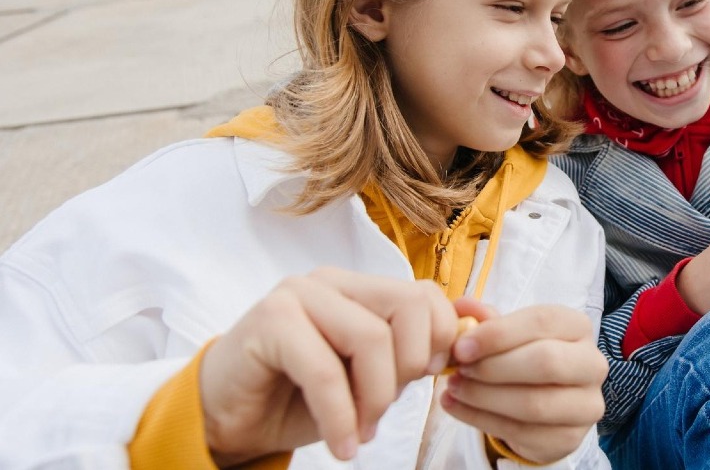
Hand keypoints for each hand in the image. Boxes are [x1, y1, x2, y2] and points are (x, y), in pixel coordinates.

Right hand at [199, 267, 458, 466]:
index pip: (426, 295)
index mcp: (360, 288)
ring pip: (371, 338)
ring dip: (374, 398)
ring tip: (360, 431)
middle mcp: (332, 281)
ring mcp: (298, 294)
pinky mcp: (269, 320)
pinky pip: (325, 371)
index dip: (440, 341)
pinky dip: (340, 416)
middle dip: (410, 369)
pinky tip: (343, 444)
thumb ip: (408, 354)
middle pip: (408, 308)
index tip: (425, 382)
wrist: (230, 418)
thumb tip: (463, 340)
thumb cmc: (299, 397)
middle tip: (384, 411)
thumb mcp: (367, 376)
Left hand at [440, 300, 606, 464]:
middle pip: (545, 362)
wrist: (541, 404)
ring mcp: (586, 404)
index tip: (461, 346)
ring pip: (534, 404)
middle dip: (493, 367)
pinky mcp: (570, 438)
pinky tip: (456, 407)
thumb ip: (485, 319)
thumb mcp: (507, 333)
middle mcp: (592, 364)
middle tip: (459, 370)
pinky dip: (481, 420)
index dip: (498, 333)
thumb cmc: (523, 356)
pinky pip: (522, 432)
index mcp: (578, 326)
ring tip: (453, 388)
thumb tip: (463, 306)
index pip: (542, 321)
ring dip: (484, 397)